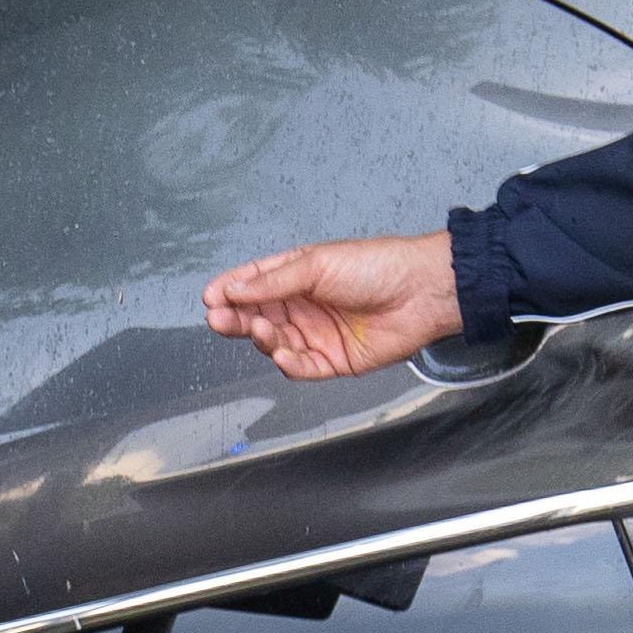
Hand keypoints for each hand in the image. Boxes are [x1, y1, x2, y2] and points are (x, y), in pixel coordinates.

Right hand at [201, 234, 462, 380]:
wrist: (422, 292)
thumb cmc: (376, 266)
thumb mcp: (317, 265)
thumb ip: (273, 281)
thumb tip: (232, 288)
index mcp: (298, 276)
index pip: (254, 285)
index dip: (231, 290)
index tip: (210, 298)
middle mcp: (304, 306)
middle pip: (258, 316)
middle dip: (237, 318)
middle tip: (219, 320)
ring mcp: (318, 335)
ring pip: (276, 343)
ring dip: (263, 339)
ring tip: (261, 330)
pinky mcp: (334, 361)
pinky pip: (302, 368)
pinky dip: (289, 364)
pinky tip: (282, 355)